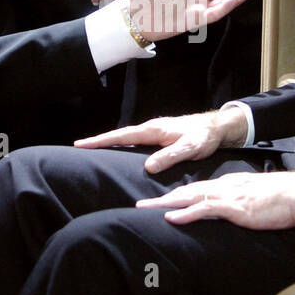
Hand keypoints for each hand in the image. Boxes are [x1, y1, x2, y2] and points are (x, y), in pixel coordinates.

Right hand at [76, 106, 249, 174]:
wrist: (217, 128)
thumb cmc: (204, 137)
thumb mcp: (189, 148)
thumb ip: (170, 156)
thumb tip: (148, 167)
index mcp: (154, 130)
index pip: (122, 136)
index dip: (101, 140)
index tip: (82, 144)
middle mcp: (151, 129)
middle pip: (119, 135)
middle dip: (99, 141)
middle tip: (78, 147)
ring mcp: (154, 132)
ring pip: (127, 139)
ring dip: (110, 143)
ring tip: (92, 151)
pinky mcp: (159, 138)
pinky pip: (135, 142)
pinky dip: (123, 145)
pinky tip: (119, 154)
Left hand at [137, 169, 294, 230]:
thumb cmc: (282, 199)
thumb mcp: (254, 200)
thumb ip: (238, 203)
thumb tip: (228, 212)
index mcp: (228, 186)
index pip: (196, 190)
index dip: (175, 196)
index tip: (157, 202)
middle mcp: (224, 187)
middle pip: (186, 191)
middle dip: (161, 199)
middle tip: (139, 206)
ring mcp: (228, 196)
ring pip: (190, 197)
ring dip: (165, 204)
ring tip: (146, 210)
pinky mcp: (235, 207)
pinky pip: (206, 208)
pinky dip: (187, 213)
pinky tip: (172, 217)